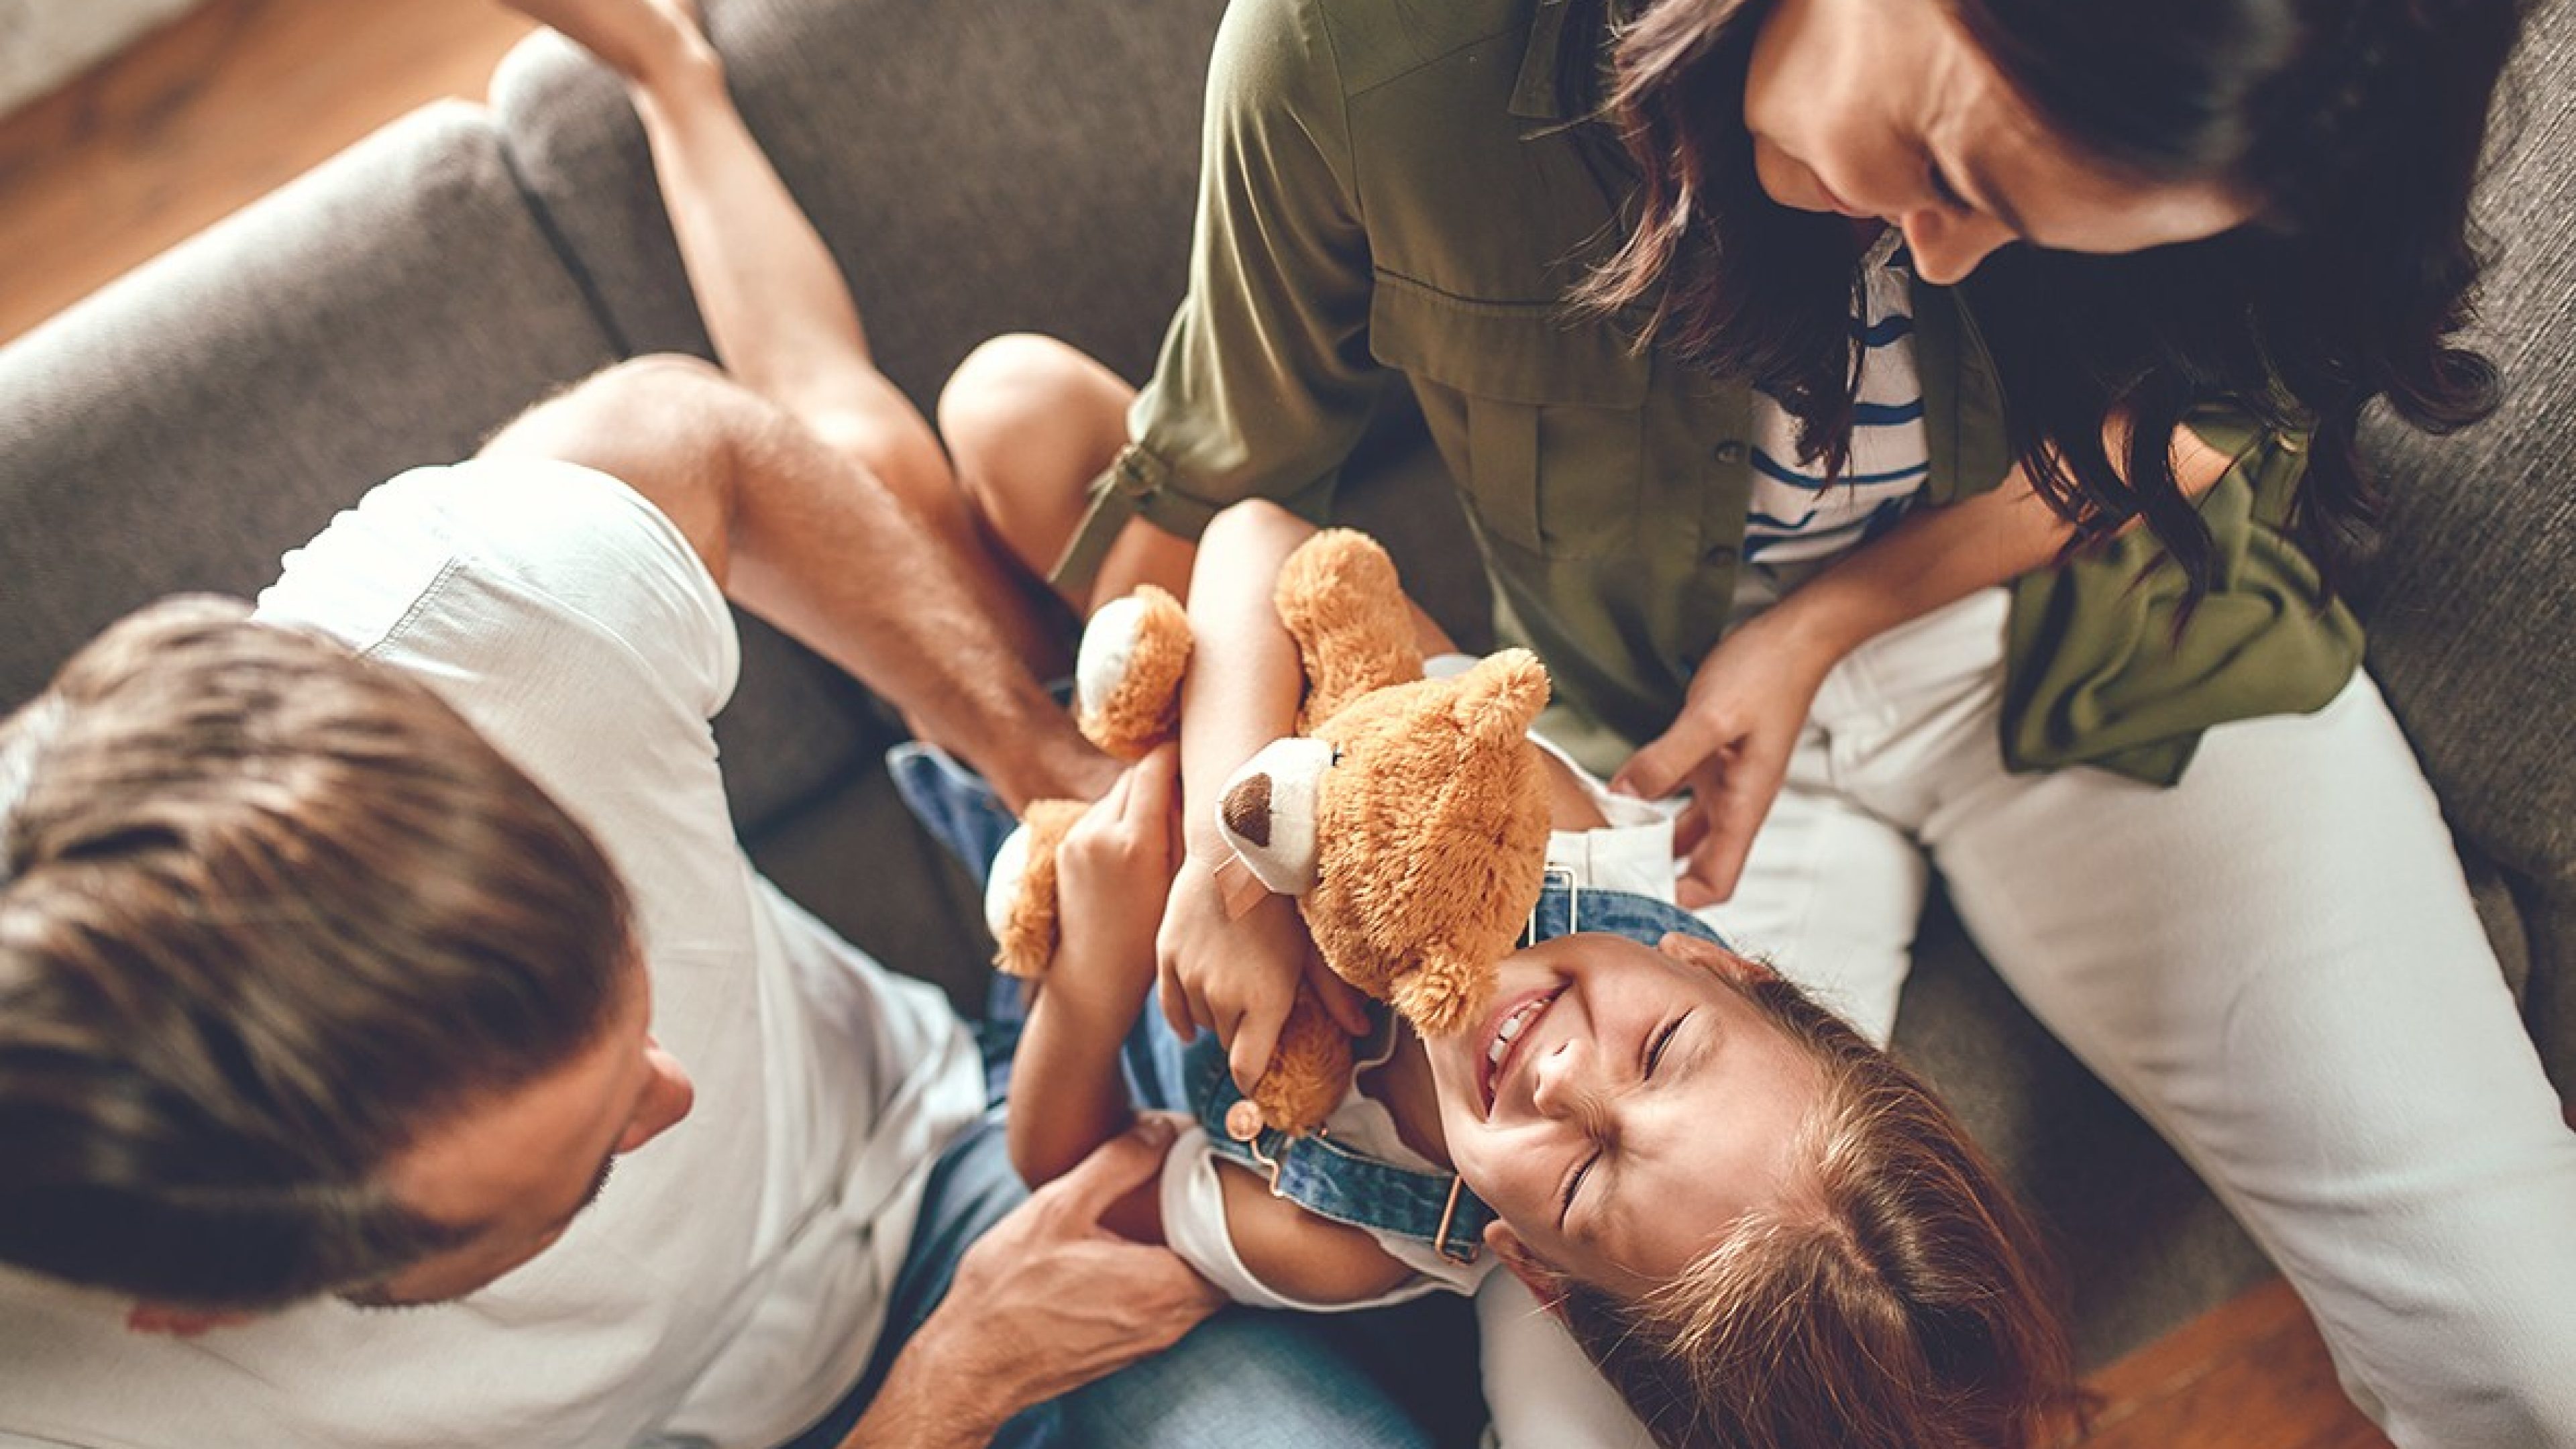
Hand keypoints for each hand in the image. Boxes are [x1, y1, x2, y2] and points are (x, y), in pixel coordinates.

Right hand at [892, 1119, 1222, 1434]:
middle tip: (1188, 1190)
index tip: (1212, 1181)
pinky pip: (1165, 1309)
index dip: (1230, 1213)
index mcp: (1161, 1287)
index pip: (1234, 1252)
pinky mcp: (1125, 1351)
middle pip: (1220, 1271)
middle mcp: (1165, 1323)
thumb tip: (1165, 1128)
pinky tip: (1126, 1251)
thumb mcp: (1059, 1207)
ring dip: (1183, 1256)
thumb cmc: (1008, 1289)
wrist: (971, 1362)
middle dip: (1209, 1230)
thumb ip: (1118, 1163)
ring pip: (1192, 1292)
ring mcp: (1147, 1343)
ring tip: (1157, 1216)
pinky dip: (1160, 1279)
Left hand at [1051, 746, 1182, 1017]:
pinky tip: (1137, 846)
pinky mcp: (1066, 846)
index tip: (1196, 751)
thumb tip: (1191, 784)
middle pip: (1134, 777)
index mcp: (1134, 842)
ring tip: (1164, 825)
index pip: (1154, 769)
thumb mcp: (1179, 885)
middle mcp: (1099, 832)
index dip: (1176, 754)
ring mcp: (1077, 838)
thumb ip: (1182, 830)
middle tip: (1188, 786)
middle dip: (1160, 776)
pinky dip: (1120, 818)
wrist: (1094, 975)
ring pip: (1117, 794)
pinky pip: (1100, 815)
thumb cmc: (1150, 940)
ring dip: (1139, 799)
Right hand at [1155, 852, 1368, 1095]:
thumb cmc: (1284, 899)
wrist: (1235, 851)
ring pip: (1201, 1022)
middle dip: (1243, 1035)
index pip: (1247, 1070)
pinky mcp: (1167, 959)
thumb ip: (1335, 995)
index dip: (1253, 1081)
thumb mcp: (1314, 950)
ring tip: (1235, 988)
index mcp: (1263, 1003)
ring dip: (1217, 1016)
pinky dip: (1184, 1016)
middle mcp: (1223, 998)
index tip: (1260, 1080)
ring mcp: (1190, 979)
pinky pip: (1171, 1009)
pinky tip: (1193, 1019)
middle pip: (1228, 1044)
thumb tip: (1364, 1029)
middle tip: (1259, 1011)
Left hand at [1611, 610, 1836, 907]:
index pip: (1716, 882)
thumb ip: (1666, 760)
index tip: (1634, 901)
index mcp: (1744, 807)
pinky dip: (1649, 801)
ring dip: (1647, 839)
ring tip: (1603, 843)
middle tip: (1605, 878)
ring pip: (1681, 830)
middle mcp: (1735, 803)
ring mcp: (1723, 782)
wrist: (1796, 637)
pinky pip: (1675, 793)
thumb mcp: (1711, 718)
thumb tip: (1622, 797)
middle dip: (1655, 876)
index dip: (1680, 900)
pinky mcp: (1711, 759)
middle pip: (1695, 864)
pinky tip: (1617, 795)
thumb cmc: (1767, 674)